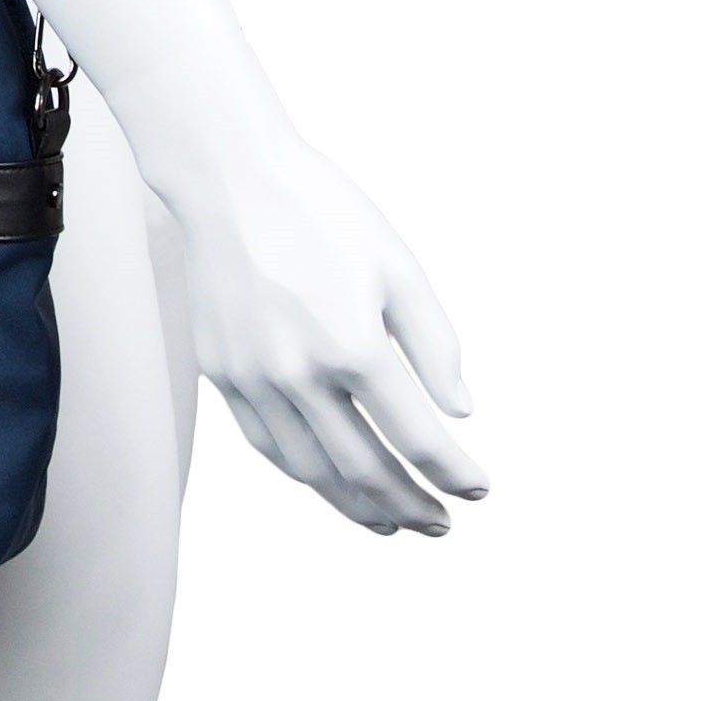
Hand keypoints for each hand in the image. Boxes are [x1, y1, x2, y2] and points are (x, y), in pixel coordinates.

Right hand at [173, 135, 488, 534]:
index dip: (454, 474)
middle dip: (412, 504)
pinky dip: (304, 474)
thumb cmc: (317, 209)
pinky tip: (328, 481)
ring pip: (311, 471)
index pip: (418, 438)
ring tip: (392, 521)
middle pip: (366, 469)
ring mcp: (254, 377)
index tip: (477, 489)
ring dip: (358, 506)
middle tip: (441, 524)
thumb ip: (435, 342)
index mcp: (354, 345)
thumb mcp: (397, 263)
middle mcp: (300, 373)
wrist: (226, 176)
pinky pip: (266, 444)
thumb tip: (460, 410)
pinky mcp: (222, 371)